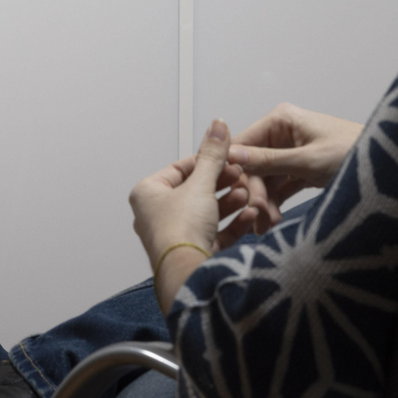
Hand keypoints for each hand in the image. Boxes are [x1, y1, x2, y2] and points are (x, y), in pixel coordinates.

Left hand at [129, 120, 256, 311]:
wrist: (186, 272)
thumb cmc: (180, 230)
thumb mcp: (201, 184)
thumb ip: (213, 155)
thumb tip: (217, 126)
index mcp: (148, 194)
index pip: (181, 169)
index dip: (208, 162)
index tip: (229, 158)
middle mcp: (157, 215)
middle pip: (196, 191)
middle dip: (222, 183)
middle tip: (242, 176)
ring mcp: (175, 235)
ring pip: (208, 212)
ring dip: (230, 202)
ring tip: (248, 194)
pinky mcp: (193, 253)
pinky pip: (215, 232)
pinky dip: (233, 223)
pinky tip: (250, 215)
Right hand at [224, 104, 362, 220]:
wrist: (392, 168)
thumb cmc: (355, 154)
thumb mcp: (308, 161)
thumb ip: (268, 160)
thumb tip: (231, 156)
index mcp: (281, 120)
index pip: (243, 144)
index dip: (236, 170)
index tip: (234, 196)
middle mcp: (282, 132)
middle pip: (254, 165)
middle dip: (255, 192)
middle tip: (258, 217)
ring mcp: (292, 151)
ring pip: (266, 179)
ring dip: (265, 202)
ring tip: (267, 225)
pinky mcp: (302, 169)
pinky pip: (280, 186)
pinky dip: (276, 202)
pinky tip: (272, 220)